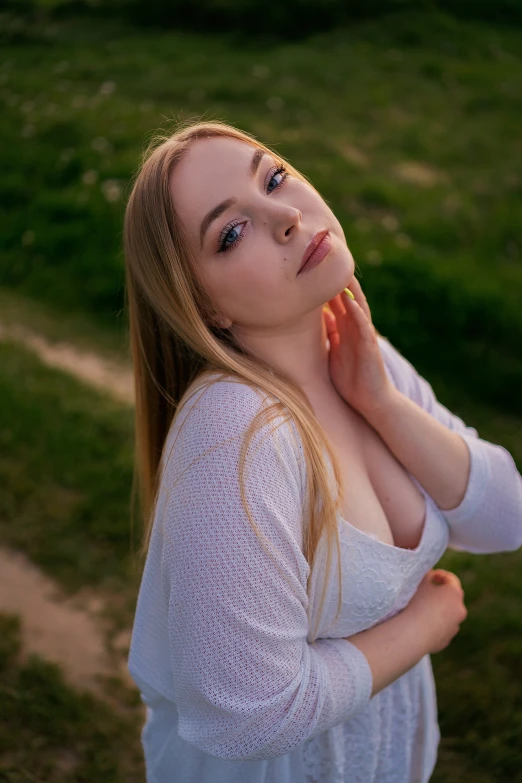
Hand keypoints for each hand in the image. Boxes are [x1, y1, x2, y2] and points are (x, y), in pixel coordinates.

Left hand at [323, 277, 394, 416]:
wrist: (370, 401)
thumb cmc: (351, 379)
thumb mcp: (334, 351)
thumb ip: (330, 333)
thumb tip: (321, 317)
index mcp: (345, 328)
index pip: (336, 301)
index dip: (325, 286)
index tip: (312, 268)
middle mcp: (354, 328)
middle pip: (346, 297)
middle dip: (336, 280)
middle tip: (326, 260)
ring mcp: (363, 335)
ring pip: (357, 306)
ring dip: (350, 290)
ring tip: (341, 272)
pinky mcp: (369, 346)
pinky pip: (363, 326)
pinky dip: (357, 312)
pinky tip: (350, 301)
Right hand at [406, 569, 467, 653]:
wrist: (413, 634)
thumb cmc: (416, 603)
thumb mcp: (420, 582)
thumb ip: (428, 574)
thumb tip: (430, 573)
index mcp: (455, 593)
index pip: (451, 579)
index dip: (440, 575)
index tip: (431, 575)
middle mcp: (460, 610)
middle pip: (452, 597)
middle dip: (441, 593)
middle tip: (427, 591)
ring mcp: (454, 626)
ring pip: (448, 614)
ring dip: (440, 609)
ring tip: (423, 608)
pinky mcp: (447, 640)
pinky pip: (442, 627)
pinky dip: (436, 624)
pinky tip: (422, 623)